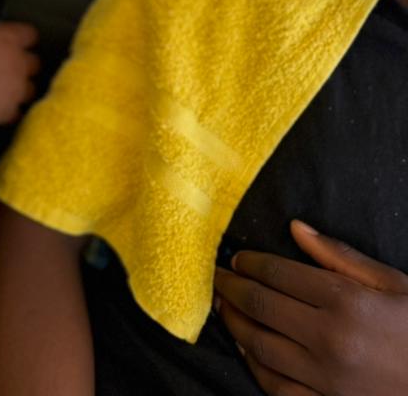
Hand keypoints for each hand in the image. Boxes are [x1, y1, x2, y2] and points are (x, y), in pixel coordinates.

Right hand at [0, 0, 38, 138]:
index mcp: (10, 38)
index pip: (31, 34)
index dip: (23, 37)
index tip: (15, 40)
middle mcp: (19, 63)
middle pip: (35, 63)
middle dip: (24, 64)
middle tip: (9, 65)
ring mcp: (15, 89)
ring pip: (30, 89)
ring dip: (21, 88)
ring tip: (6, 88)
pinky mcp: (7, 111)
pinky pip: (17, 112)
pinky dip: (10, 110)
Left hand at [214, 219, 407, 394]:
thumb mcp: (392, 283)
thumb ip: (340, 256)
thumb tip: (295, 228)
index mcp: (344, 301)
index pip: (277, 274)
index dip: (250, 263)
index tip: (237, 258)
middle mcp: (328, 339)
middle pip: (261, 306)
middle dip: (231, 287)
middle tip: (216, 276)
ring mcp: (324, 378)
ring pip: (260, 346)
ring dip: (234, 323)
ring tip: (223, 307)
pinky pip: (277, 387)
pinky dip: (255, 367)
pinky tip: (247, 351)